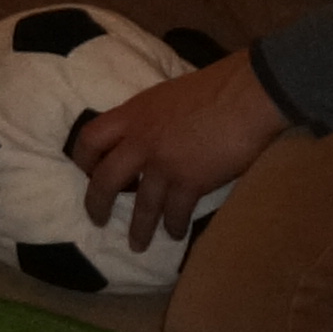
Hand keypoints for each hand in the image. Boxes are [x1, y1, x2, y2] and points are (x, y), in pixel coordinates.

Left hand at [64, 48, 289, 252]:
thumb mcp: (168, 95)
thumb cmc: (216, 86)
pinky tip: (176, 233)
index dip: (84, 159)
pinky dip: (175, 225)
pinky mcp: (190, 181)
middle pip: (105, 179)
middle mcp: (140, 141)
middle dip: (97, 204)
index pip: (90, 138)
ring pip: (142, 205)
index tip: (87, 173)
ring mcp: (164, 164)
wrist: (249, 94)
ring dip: (139, 228)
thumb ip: (152, 116)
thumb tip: (149, 131)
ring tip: (137, 244)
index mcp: (133, 114)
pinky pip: (175, 212)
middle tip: (98, 219)